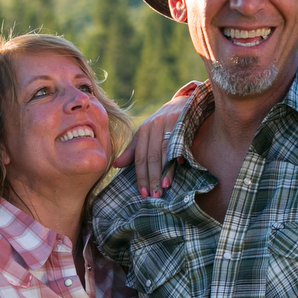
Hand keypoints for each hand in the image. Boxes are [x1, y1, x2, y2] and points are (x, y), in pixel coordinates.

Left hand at [112, 82, 198, 198]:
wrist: (182, 102)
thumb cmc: (161, 123)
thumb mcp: (145, 134)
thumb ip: (133, 150)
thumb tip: (116, 166)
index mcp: (143, 131)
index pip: (139, 158)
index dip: (141, 176)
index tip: (143, 193)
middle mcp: (153, 126)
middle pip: (151, 156)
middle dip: (152, 177)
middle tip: (154, 195)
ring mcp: (168, 123)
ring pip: (164, 150)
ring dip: (165, 170)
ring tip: (164, 186)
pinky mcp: (182, 121)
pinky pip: (179, 140)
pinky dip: (178, 152)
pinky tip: (179, 165)